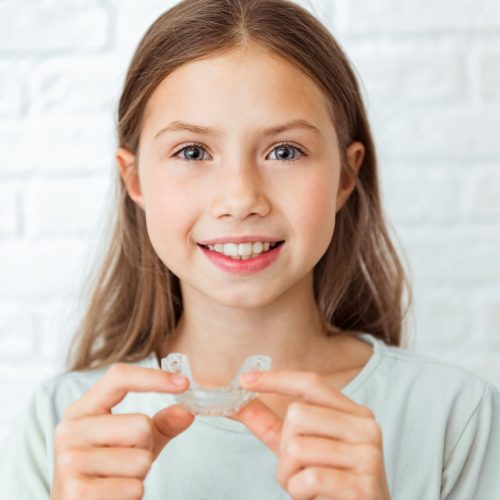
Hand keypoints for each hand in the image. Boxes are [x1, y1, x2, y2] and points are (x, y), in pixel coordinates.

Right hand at [50, 363, 193, 499]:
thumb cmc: (107, 473)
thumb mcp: (134, 443)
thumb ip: (161, 424)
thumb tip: (187, 411)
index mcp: (82, 410)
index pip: (119, 377)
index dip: (154, 377)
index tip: (184, 383)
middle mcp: (70, 430)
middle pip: (141, 425)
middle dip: (145, 448)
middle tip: (125, 464)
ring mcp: (68, 460)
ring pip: (141, 459)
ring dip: (139, 476)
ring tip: (117, 481)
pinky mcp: (76, 492)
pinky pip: (133, 488)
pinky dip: (132, 495)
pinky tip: (113, 497)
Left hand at [233, 369, 390, 499]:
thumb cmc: (330, 485)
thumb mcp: (300, 451)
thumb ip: (273, 427)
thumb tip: (239, 404)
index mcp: (354, 414)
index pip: (311, 385)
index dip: (277, 379)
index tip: (245, 380)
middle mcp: (365, 428)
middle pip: (297, 415)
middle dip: (284, 448)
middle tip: (298, 471)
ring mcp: (368, 456)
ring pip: (297, 449)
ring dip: (289, 476)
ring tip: (308, 488)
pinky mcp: (363, 486)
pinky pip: (309, 479)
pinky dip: (300, 493)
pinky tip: (317, 498)